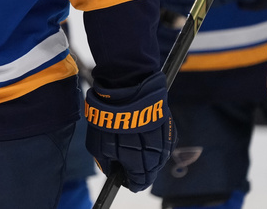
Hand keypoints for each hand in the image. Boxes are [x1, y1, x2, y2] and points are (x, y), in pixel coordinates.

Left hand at [84, 72, 174, 191]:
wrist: (126, 85)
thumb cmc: (109, 114)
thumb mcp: (97, 144)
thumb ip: (106, 162)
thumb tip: (112, 171)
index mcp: (136, 160)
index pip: (139, 181)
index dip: (132, 182)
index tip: (127, 180)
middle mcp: (153, 153)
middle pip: (152, 171)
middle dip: (143, 173)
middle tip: (134, 171)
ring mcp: (162, 139)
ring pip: (161, 158)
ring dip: (153, 161)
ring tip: (142, 157)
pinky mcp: (168, 125)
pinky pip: (166, 143)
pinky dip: (160, 147)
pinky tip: (153, 145)